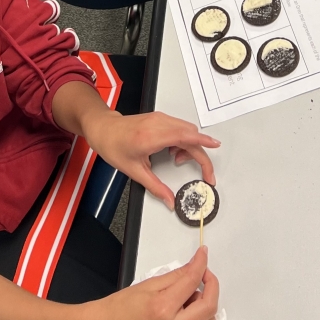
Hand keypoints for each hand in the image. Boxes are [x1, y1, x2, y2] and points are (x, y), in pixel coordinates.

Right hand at [82, 248, 218, 319]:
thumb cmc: (120, 307)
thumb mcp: (148, 284)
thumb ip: (175, 276)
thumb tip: (194, 267)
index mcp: (163, 309)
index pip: (192, 282)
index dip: (201, 264)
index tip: (203, 254)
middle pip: (209, 307)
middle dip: (212, 286)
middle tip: (203, 274)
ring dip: (205, 304)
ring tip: (190, 294)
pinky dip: (197, 318)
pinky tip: (184, 309)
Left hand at [85, 109, 218, 207]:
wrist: (103, 129)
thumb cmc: (114, 146)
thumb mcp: (135, 171)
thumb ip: (156, 187)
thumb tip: (170, 201)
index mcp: (152, 136)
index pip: (185, 137)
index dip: (203, 143)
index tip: (216, 146)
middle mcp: (159, 123)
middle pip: (191, 135)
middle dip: (199, 154)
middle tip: (204, 173)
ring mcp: (160, 118)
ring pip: (187, 130)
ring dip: (190, 147)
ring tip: (176, 160)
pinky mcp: (160, 118)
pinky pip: (180, 127)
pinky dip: (183, 140)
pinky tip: (172, 151)